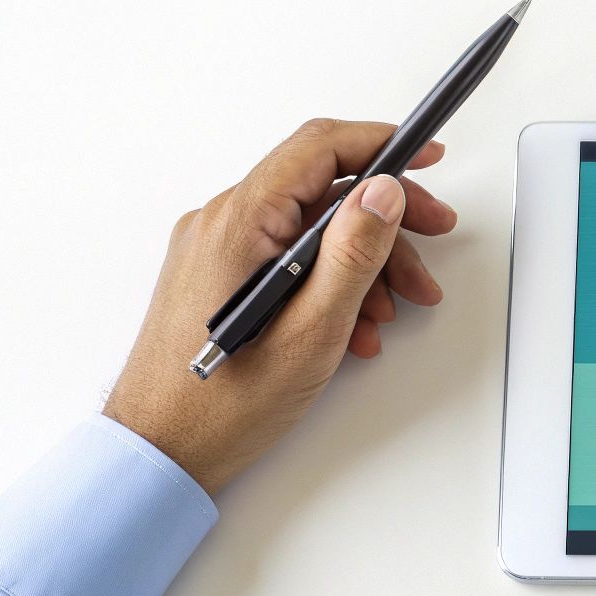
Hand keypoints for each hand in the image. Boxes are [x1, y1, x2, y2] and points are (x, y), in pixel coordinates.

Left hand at [103, 119, 458, 493]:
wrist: (161, 452)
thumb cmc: (223, 405)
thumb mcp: (312, 329)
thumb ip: (352, 252)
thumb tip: (383, 191)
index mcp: (240, 223)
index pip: (319, 149)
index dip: (381, 144)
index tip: (426, 156)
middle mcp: (222, 223)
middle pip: (324, 190)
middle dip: (387, 215)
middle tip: (434, 234)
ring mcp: (218, 248)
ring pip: (313, 227)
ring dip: (366, 260)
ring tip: (397, 307)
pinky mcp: (220, 273)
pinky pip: (290, 255)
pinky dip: (332, 280)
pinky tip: (354, 324)